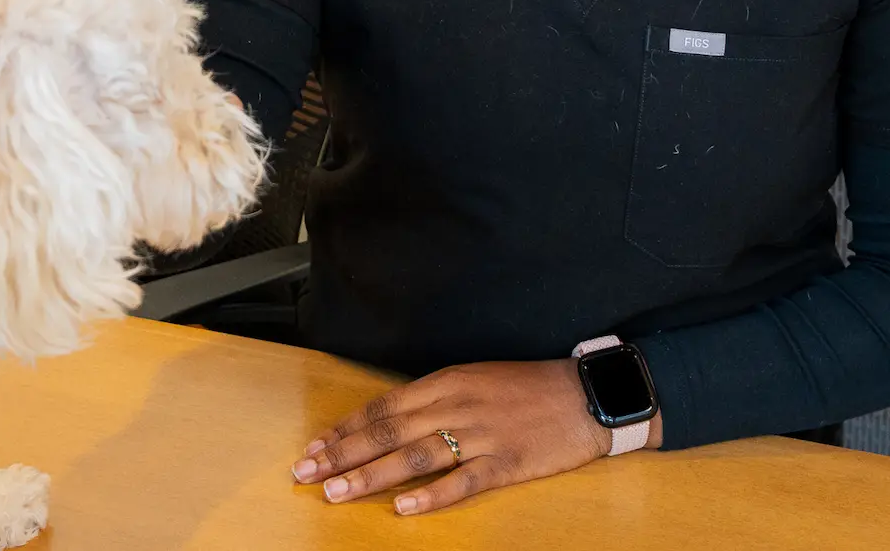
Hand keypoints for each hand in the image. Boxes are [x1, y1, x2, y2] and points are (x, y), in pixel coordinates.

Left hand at [292, 359, 658, 515]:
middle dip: (342, 453)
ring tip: (337, 493)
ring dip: (371, 476)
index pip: (382, 407)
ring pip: (414, 456)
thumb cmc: (525, 387)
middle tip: (306, 473)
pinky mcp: (506, 464)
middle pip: (388, 431)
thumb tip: (391, 421)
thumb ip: (433, 400)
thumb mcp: (472, 380)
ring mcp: (480, 436)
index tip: (313, 448)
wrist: (583, 395)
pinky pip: (463, 482)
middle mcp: (455, 405)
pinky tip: (403, 508)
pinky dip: (431, 495)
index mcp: (444, 382)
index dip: (345, 429)